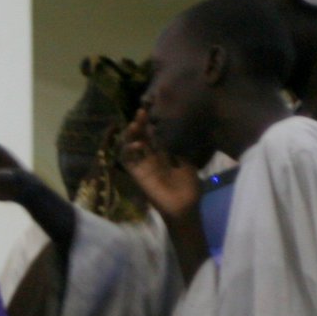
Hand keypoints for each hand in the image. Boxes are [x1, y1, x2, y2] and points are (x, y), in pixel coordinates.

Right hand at [119, 109, 209, 274]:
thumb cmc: (189, 187)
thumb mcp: (189, 162)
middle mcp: (150, 158)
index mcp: (163, 154)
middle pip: (140, 137)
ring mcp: (142, 165)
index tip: (152, 109)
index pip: (153, 135)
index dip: (150, 123)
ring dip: (130, 134)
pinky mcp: (136, 174)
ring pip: (129, 146)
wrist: (185, 206)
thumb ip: (181, 149)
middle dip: (139, 124)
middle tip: (141, 111)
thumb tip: (183, 131)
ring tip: (136, 124)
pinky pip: (127, 160)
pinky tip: (139, 145)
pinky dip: (129, 150)